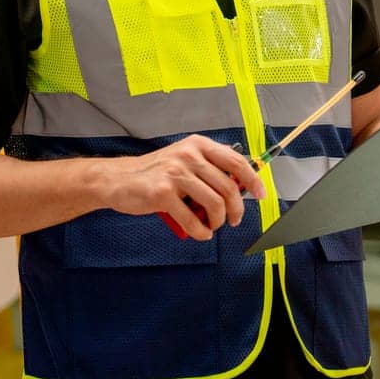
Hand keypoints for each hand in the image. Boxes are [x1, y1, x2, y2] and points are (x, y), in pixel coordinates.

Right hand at [104, 135, 265, 240]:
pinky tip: (200, 233)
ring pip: (214, 204)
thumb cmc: (154, 173)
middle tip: (233, 220)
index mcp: (198, 145)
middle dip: (236, 209)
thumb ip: (209, 168)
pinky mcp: (162, 194)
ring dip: (218, 222)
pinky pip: (192, 220)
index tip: (261, 193)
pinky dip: (201, 232)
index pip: (236, 161)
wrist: (119, 180)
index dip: (253, 180)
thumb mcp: (184, 160)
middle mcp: (188, 155)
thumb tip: (241, 184)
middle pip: (229, 187)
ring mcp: (175, 174)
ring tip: (212, 226)